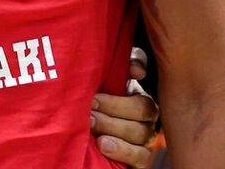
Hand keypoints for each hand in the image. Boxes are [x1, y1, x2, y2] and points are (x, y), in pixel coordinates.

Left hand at [91, 46, 159, 167]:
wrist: (79, 150)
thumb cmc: (81, 115)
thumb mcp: (85, 94)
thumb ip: (93, 77)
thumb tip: (110, 67)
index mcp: (129, 88)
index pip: (139, 67)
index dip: (139, 65)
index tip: (133, 71)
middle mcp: (142, 111)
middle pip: (144, 106)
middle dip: (116, 105)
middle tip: (91, 104)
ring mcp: (145, 136)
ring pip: (142, 131)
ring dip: (114, 126)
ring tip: (92, 123)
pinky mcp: (141, 159)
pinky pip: (142, 156)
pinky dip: (123, 150)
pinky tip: (104, 144)